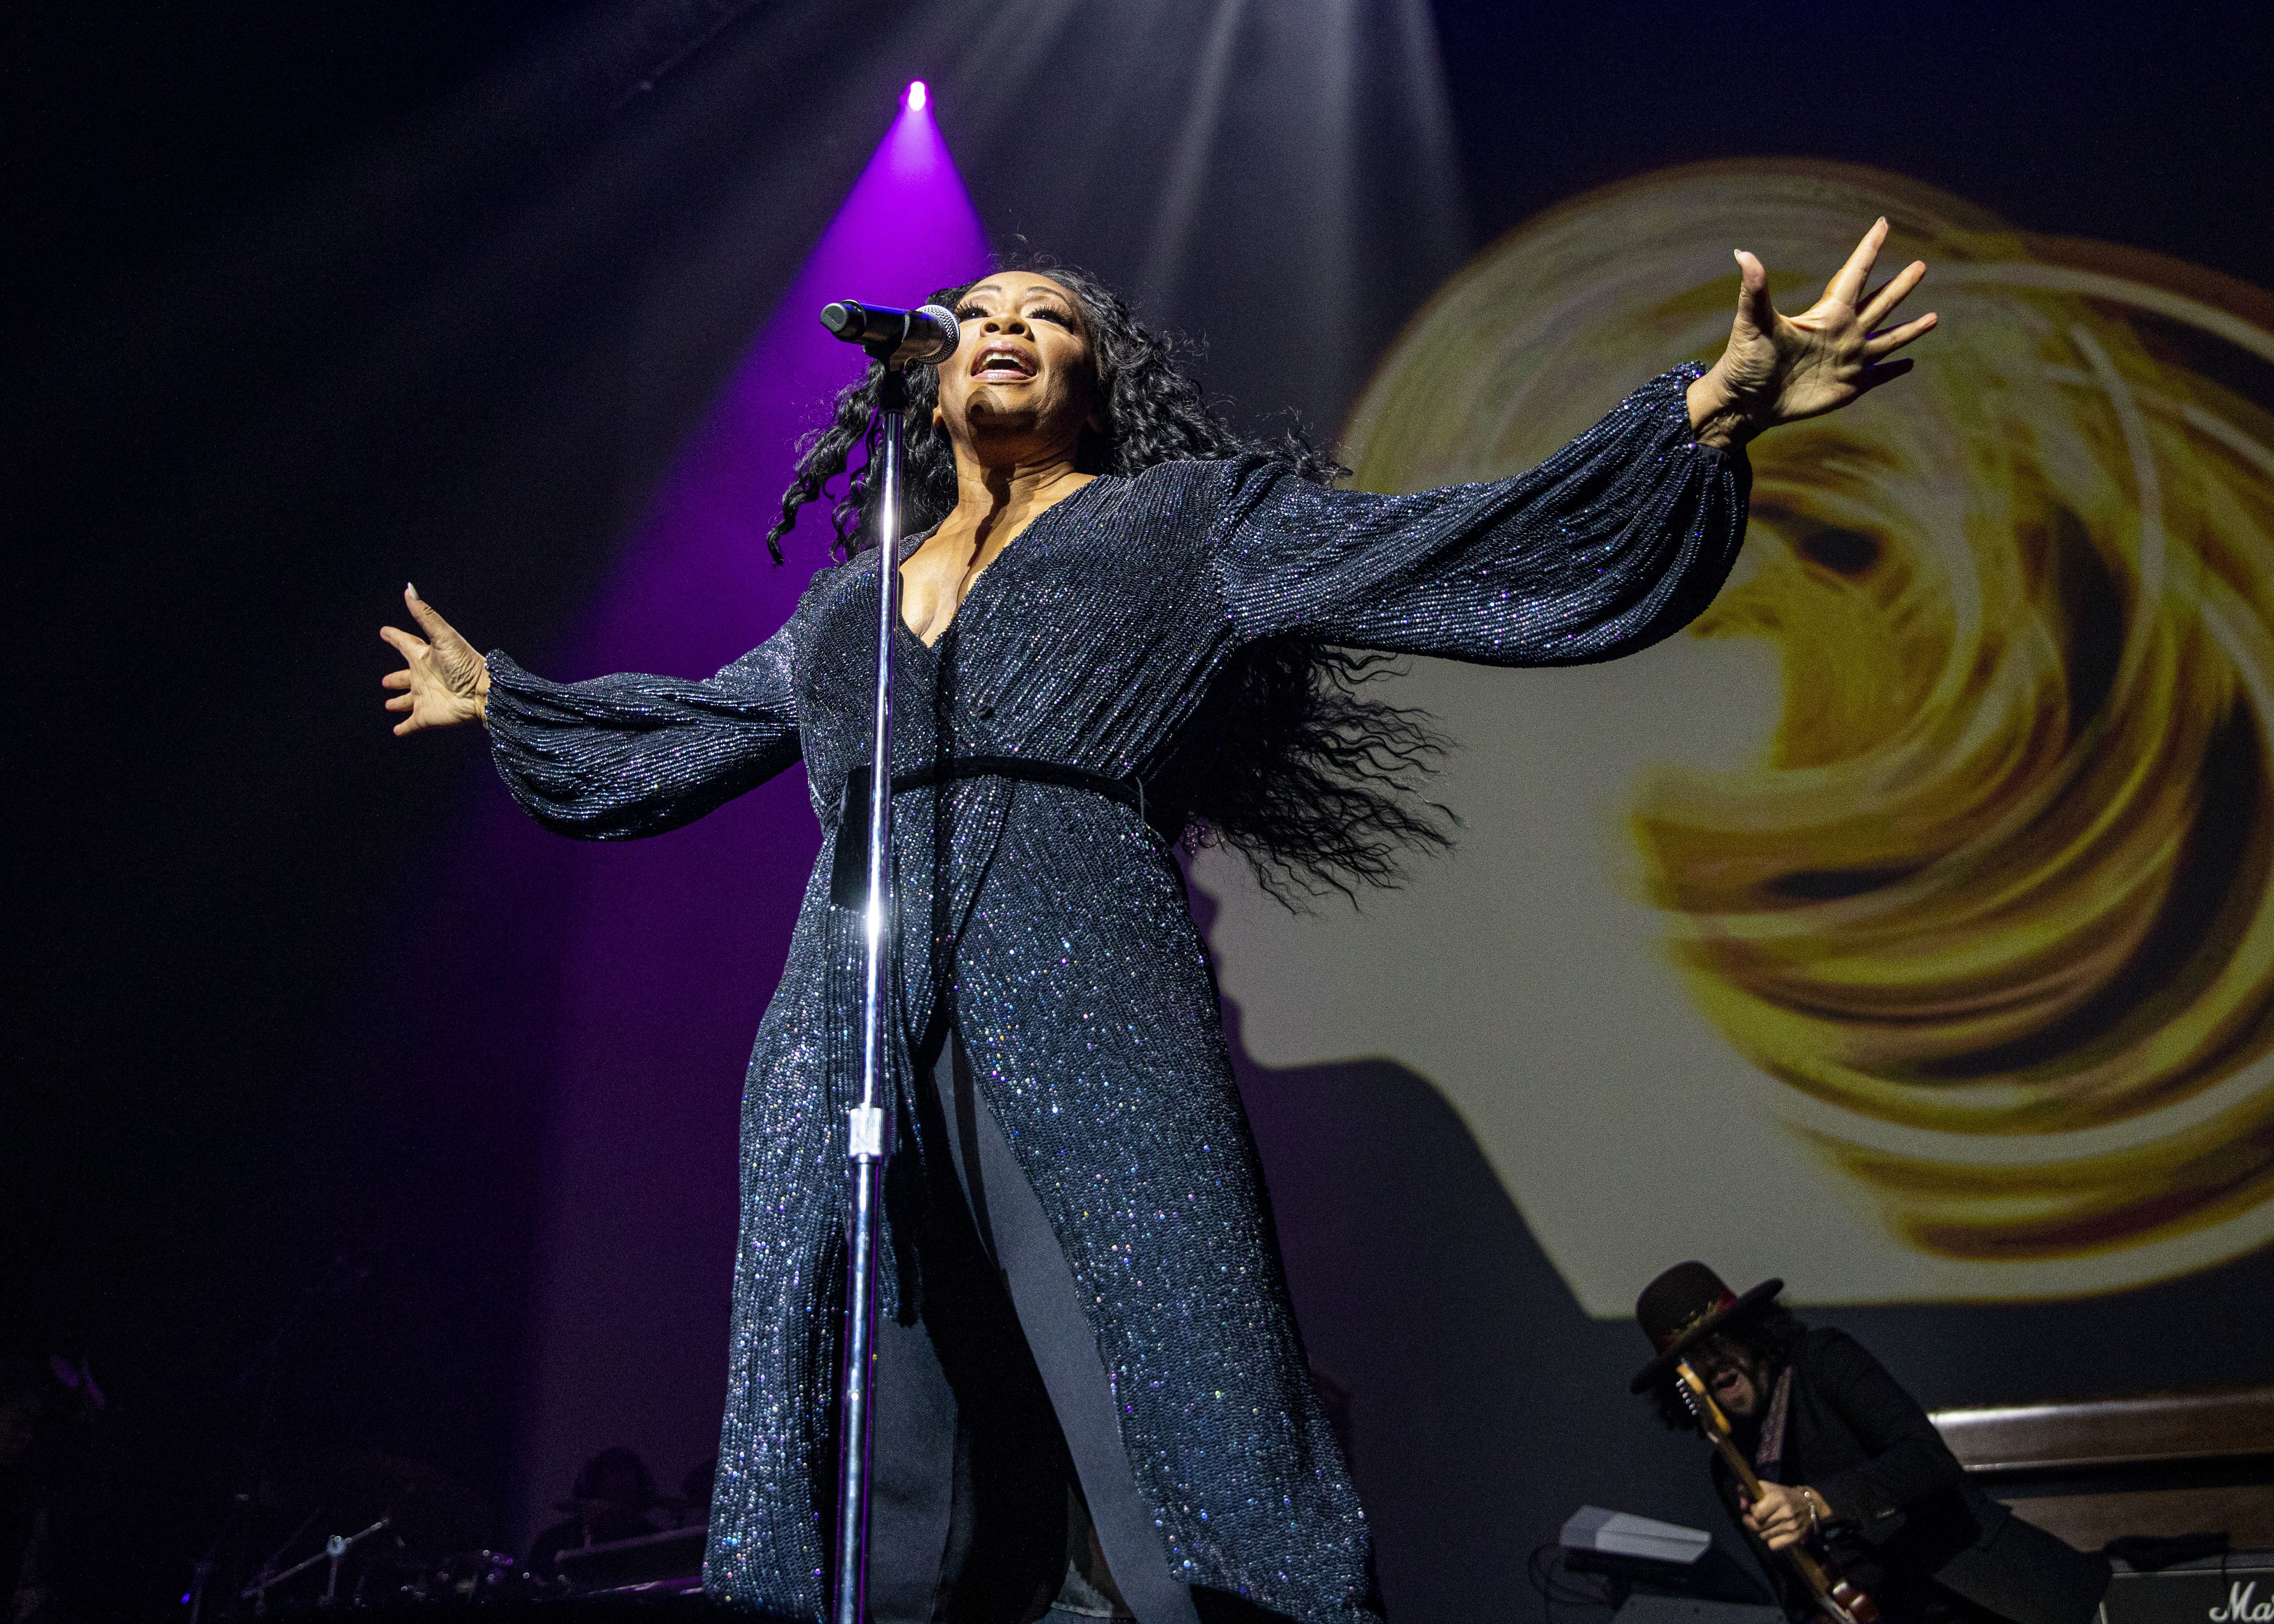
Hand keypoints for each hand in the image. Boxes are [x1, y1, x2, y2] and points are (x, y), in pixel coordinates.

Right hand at [380, 584, 489, 733]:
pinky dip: (404, 727)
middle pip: (406, 676)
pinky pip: (411, 723)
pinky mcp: (427, 716)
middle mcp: (424, 677)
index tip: (384, 631)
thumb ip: (425, 615)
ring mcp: (425, 697)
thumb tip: (408, 589)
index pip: (406, 644)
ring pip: (407, 701)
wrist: (484, 694)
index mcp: (426, 656)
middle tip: (385, 681)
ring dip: (398, 702)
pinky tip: (397, 730)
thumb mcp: (444, 637)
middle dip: (395, 678)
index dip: (395, 637)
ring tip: (388, 704)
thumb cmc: (467, 664)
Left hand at [1686, 217, 1935, 449]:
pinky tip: (1910, 363)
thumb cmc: (1745, 360)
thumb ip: (1754, 290)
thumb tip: (1742, 254)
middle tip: (1921, 265)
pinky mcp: (1848, 387)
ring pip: (1888, 339)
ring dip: (1910, 329)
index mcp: (1827, 314)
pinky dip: (1894, 370)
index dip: (1869, 248)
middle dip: (1901, 285)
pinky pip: (1878, 375)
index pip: (1855, 273)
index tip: (1883, 223)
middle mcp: (1843, 333)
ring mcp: (1848, 360)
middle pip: (1880, 303)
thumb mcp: (1752, 323)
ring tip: (1934, 317)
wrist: (1744, 402)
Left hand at [1742, 1482, 1820, 1551]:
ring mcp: (1792, 1526)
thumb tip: (1742, 1505)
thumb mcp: (1767, 1488)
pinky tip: (1776, 1532)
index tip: (1755, 1508)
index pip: (1756, 1513)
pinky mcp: (1795, 1537)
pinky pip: (1773, 1545)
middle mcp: (1786, 1513)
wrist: (1809, 1505)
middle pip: (1758, 1527)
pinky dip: (1771, 1541)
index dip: (1752, 1511)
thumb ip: (1749, 1492)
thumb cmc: (1784, 1496)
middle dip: (1754, 1522)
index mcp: (1778, 1498)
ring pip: (1764, 1536)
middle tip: (1757, 1518)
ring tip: (1769, 1523)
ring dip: (1762, 1531)